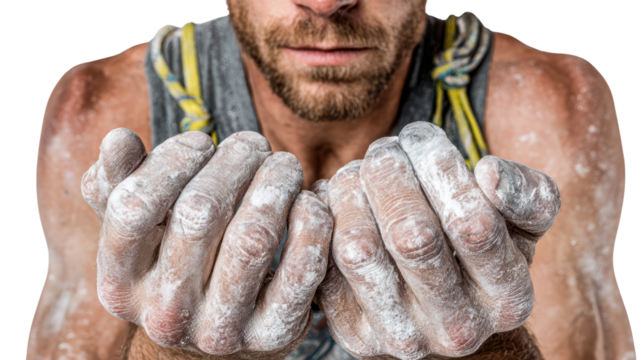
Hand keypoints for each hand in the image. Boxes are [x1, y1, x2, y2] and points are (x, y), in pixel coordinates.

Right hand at [81, 129, 332, 357]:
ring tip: (283, 165)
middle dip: (233, 162)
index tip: (201, 142)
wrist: (216, 336)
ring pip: (252, 240)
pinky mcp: (271, 334)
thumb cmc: (178, 262)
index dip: (170, 160)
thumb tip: (117, 139)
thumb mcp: (143, 230)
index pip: (132, 207)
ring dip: (275, 185)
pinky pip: (300, 271)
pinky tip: (308, 202)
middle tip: (253, 145)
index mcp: (120, 283)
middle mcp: (165, 314)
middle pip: (199, 215)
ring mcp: (220, 331)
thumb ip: (121, 185)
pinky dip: (310, 225)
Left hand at [315, 122, 559, 358]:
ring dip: (349, 193)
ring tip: (357, 175)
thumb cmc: (478, 252)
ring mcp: (404, 337)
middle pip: (411, 236)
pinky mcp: (356, 337)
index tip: (420, 136)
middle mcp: (458, 329)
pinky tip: (336, 206)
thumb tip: (490, 172)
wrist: (440, 312)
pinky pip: (324, 267)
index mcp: (508, 297)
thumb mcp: (521, 224)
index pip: (473, 222)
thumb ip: (527, 194)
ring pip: (358, 249)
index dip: (438, 164)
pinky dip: (322, 222)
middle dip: (389, 174)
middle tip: (383, 151)